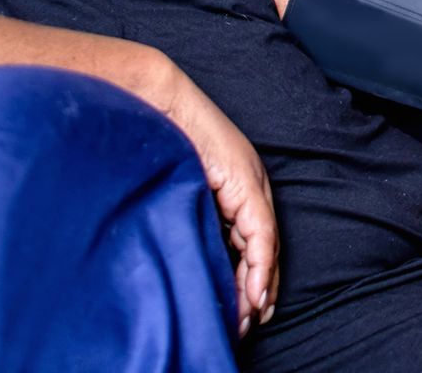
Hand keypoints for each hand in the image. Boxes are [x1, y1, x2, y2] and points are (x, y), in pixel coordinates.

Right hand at [155, 73, 279, 336]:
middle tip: (250, 322)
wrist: (156, 99)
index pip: (253, 240)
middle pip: (264, 246)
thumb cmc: (158, 137)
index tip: (248, 310)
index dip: (253, 276)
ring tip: (251, 316)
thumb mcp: (179, 188)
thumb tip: (188, 253)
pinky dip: (259, 263)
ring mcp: (251, 180)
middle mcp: (251, 183)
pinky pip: (259, 231)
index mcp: (237, 185)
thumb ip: (192, 216)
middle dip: (258, 288)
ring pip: (265, 243)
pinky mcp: (245, 180)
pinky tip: (254, 290)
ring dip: (259, 283)